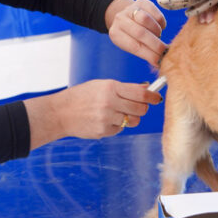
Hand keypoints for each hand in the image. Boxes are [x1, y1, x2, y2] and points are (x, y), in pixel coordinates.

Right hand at [24, 79, 162, 148]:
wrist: (60, 112)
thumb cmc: (82, 96)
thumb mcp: (101, 85)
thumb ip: (124, 88)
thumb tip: (145, 89)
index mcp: (110, 87)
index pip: (140, 93)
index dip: (152, 96)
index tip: (157, 98)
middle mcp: (110, 103)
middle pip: (140, 109)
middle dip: (142, 108)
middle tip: (138, 106)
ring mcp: (106, 118)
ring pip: (133, 121)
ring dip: (131, 118)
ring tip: (119, 113)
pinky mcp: (103, 131)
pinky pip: (120, 129)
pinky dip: (117, 125)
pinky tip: (105, 120)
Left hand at [106, 0, 167, 66]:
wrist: (127, 15)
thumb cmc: (132, 36)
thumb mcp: (132, 45)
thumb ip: (144, 53)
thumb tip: (160, 64)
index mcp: (116, 34)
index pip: (134, 46)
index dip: (149, 54)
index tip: (159, 61)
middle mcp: (120, 19)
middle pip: (140, 33)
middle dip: (155, 44)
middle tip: (165, 51)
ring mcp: (130, 9)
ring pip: (146, 19)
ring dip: (157, 31)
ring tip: (158, 36)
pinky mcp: (141, 1)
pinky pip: (155, 13)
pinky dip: (161, 23)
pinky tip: (159, 27)